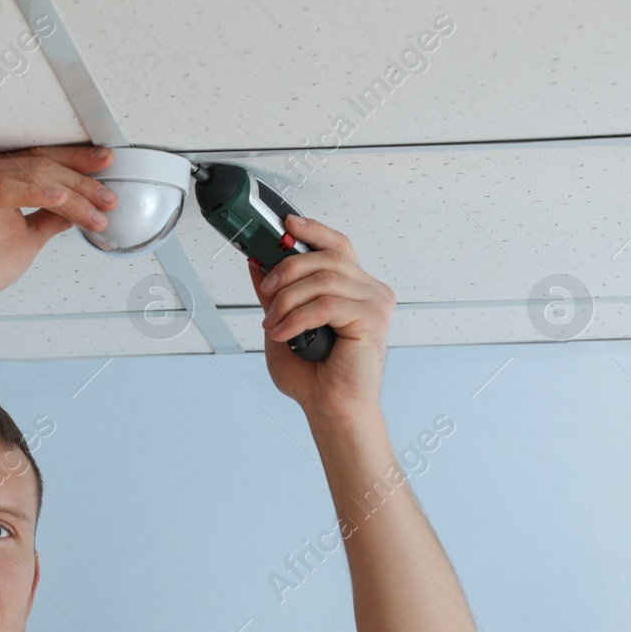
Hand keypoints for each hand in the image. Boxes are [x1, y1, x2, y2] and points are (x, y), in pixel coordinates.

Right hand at [0, 144, 119, 307]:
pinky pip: (9, 191)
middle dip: (83, 181)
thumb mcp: (29, 236)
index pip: (44, 159)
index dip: (78, 161)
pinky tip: (61, 198)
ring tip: (96, 210)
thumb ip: (51, 218)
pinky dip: (38, 193)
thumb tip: (77, 209)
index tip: (106, 166)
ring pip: (34, 177)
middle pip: (44, 165)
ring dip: (72, 194)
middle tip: (108, 197)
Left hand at [248, 216, 394, 421]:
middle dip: (286, 269)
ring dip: (287, 300)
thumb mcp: (282, 323)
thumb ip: (274, 294)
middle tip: (265, 290)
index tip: (285, 224)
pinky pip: (327, 305)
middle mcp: (369, 290)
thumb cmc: (314, 374)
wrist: (331, 408)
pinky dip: (297, 317)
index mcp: (353, 287)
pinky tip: (284, 333)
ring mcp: (374, 303)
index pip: (336, 245)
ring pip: (323, 279)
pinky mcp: (372, 319)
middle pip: (326, 257)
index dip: (311, 230)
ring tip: (272, 323)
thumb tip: (256, 263)